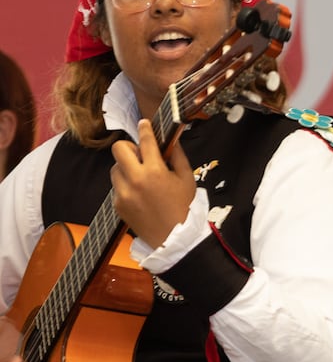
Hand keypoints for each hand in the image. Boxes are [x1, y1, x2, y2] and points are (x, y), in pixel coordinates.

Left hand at [111, 119, 195, 247]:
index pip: (146, 142)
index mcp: (155, 172)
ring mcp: (123, 192)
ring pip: (115, 167)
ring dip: (126, 167)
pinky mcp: (117, 203)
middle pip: (119, 149)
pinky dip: (126, 184)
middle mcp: (135, 180)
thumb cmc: (183, 207)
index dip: (145, 129)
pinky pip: (117, 185)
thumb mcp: (187, 179)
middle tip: (140, 155)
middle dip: (129, 148)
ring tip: (141, 178)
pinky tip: (140, 193)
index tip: (143, 123)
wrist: (173, 238)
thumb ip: (178, 157)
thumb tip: (171, 141)